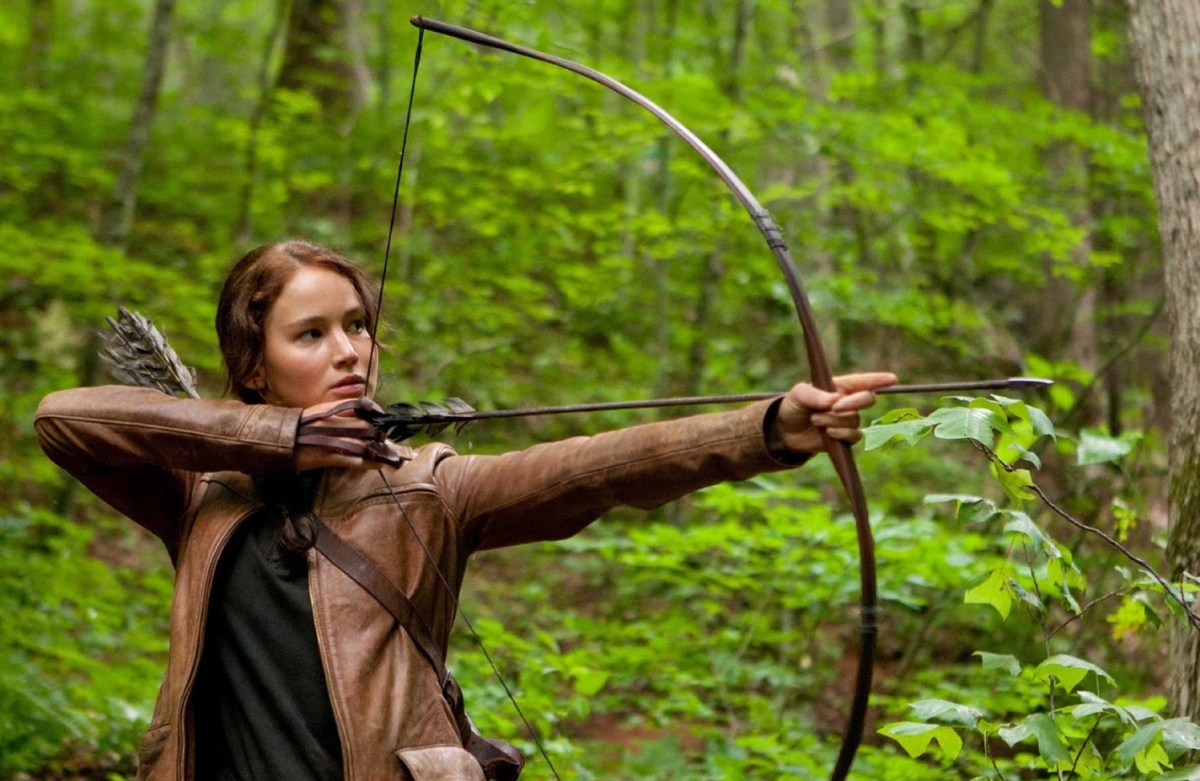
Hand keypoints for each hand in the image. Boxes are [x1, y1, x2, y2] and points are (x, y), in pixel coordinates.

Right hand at [294, 398, 401, 470]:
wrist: (276, 438)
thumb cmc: (297, 426)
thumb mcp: (317, 412)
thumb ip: (337, 412)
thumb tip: (358, 416)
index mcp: (330, 409)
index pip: (360, 407)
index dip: (375, 414)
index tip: (382, 419)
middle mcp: (333, 422)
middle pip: (365, 427)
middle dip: (379, 435)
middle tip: (387, 442)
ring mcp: (331, 440)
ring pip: (362, 444)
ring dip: (378, 451)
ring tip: (389, 457)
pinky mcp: (326, 456)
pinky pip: (352, 460)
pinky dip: (367, 463)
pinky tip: (378, 465)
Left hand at [767, 372, 897, 455]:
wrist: (786, 432)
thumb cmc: (793, 406)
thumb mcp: (798, 395)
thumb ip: (814, 394)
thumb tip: (833, 401)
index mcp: (839, 386)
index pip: (863, 381)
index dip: (879, 379)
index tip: (892, 379)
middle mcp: (848, 402)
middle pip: (867, 399)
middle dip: (854, 402)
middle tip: (834, 406)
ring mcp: (848, 420)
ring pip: (854, 419)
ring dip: (834, 420)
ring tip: (815, 419)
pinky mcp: (845, 437)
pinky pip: (854, 436)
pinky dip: (841, 433)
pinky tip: (828, 432)